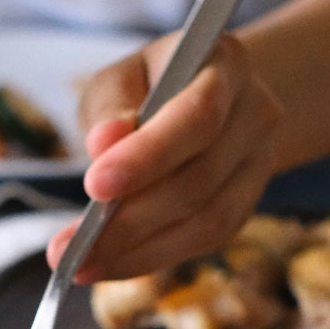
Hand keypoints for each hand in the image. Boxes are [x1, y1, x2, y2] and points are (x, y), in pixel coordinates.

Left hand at [48, 32, 281, 282]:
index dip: (148, 155)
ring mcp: (260, 164)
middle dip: (131, 219)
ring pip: (207, 221)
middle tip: (70, 246)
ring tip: (82, 264)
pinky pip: (205, 242)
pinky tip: (110, 263)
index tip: (94, 185)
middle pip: (201, 178)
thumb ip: (111, 108)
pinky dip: (153, 257)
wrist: (206, 99)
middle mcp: (257, 114)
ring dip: (139, 251)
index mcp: (227, 64)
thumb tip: (103, 144)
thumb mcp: (121, 78)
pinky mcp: (247, 206)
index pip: (198, 115)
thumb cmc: (152, 85)